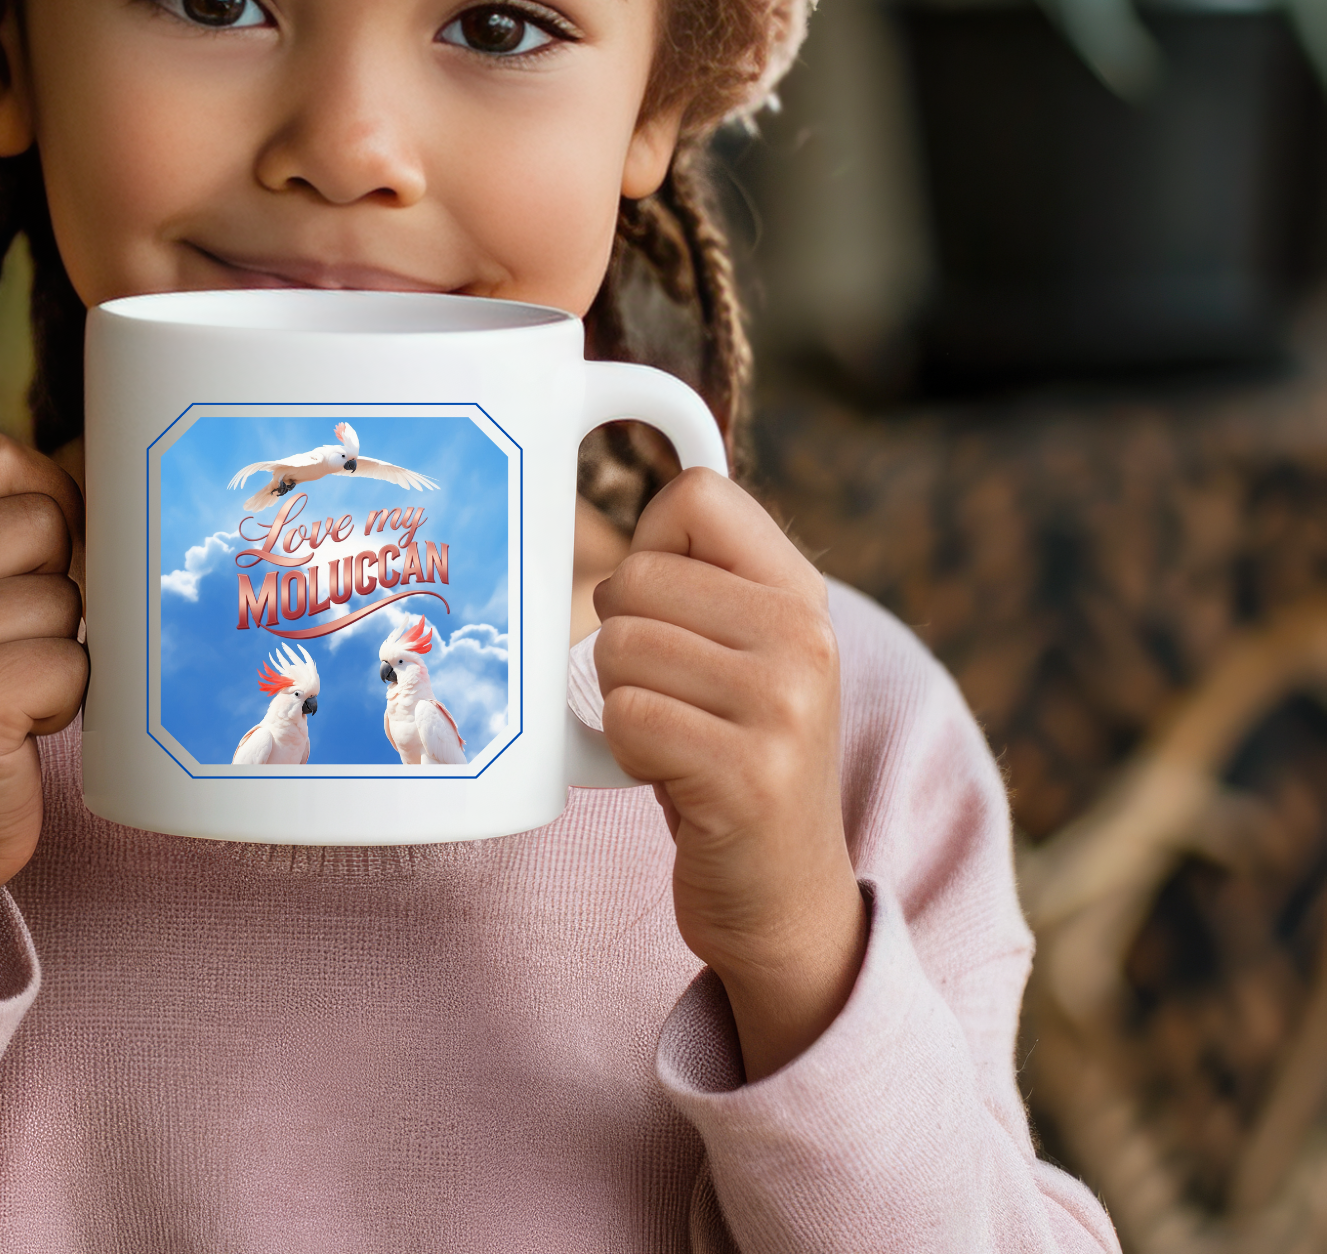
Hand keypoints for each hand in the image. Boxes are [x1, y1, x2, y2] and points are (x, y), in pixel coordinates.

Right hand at [0, 433, 86, 990]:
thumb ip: (21, 518)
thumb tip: (127, 458)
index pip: (6, 458)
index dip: (51, 506)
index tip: (32, 569)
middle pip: (48, 518)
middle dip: (62, 584)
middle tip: (18, 642)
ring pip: (68, 596)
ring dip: (67, 648)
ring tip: (17, 686)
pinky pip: (72, 665)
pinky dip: (68, 700)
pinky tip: (20, 726)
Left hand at [592, 468, 865, 1079]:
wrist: (784, 896)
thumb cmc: (728, 752)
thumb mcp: (741, 650)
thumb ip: (696, 576)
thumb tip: (574, 484)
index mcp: (800, 592)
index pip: (695, 494)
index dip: (649, 544)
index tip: (665, 606)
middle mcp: (805, 638)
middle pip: (635, 578)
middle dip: (621, 639)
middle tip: (668, 694)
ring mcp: (784, 708)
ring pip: (618, 647)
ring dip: (620, 700)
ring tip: (673, 735)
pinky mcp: (748, 775)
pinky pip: (626, 718)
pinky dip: (625, 749)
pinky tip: (671, 775)